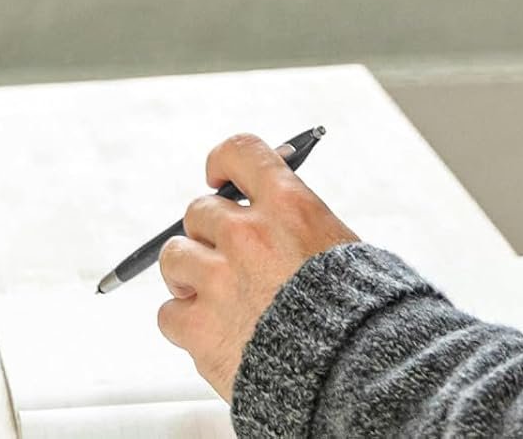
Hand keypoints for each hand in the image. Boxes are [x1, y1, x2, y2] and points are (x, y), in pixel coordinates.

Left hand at [156, 133, 359, 402]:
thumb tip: (271, 204)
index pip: (240, 152)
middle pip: (198, 211)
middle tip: (223, 254)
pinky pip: (168, 313)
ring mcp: (219, 280)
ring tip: (208, 291)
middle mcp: (248, 234)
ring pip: (173, 257)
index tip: (218, 176)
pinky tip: (208, 328)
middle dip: (208, 232)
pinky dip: (183, 321)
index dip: (222, 163)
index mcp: (288, 204)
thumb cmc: (354, 310)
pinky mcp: (201, 329)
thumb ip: (295, 220)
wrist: (349, 368)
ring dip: (187, 272)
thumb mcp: (337, 242)